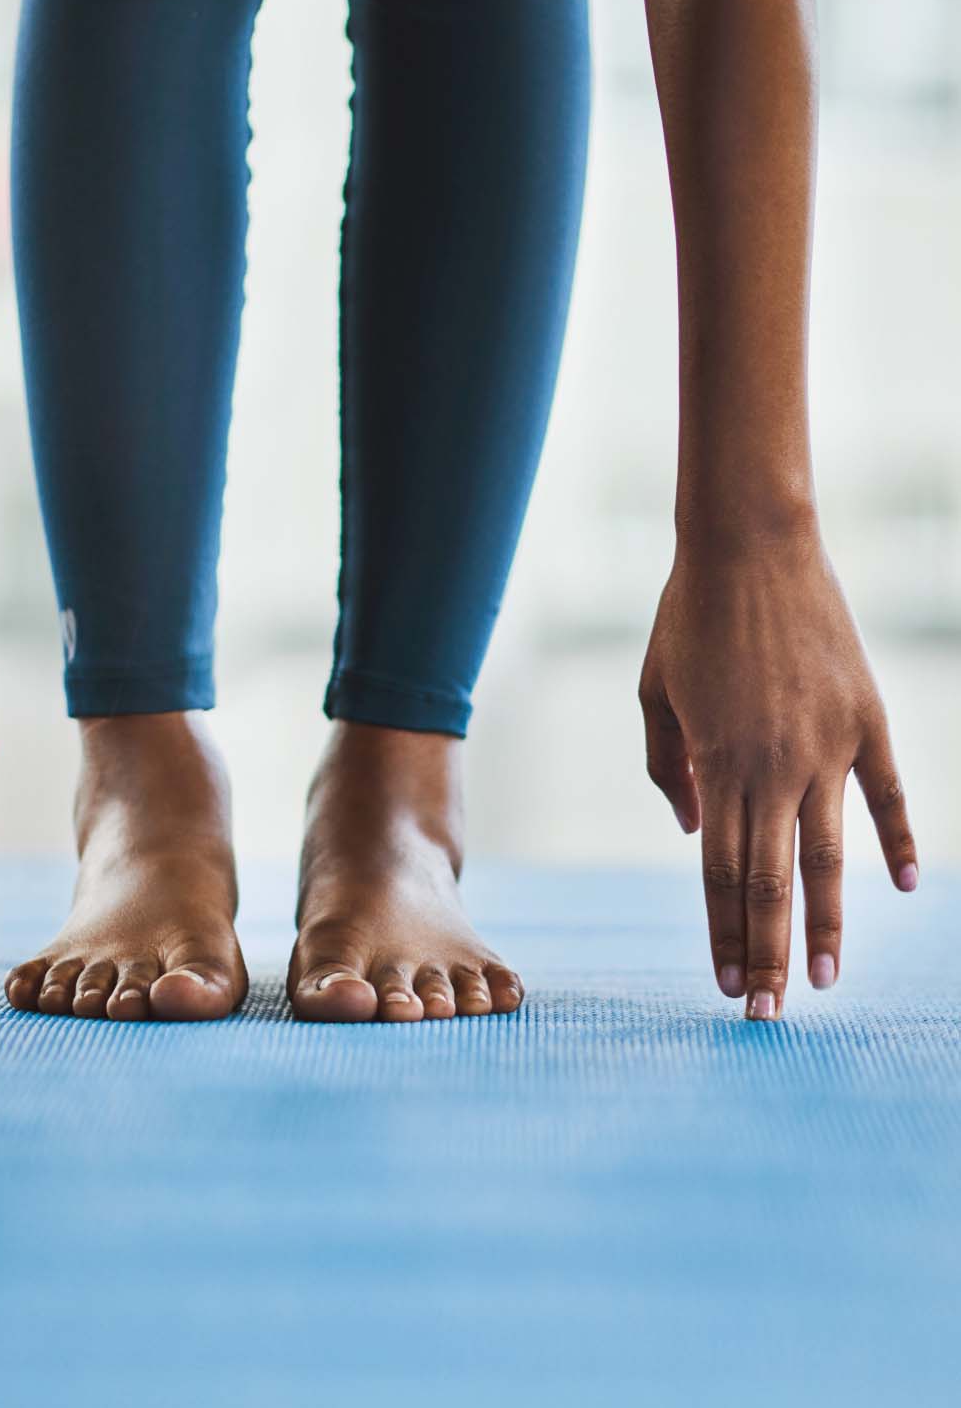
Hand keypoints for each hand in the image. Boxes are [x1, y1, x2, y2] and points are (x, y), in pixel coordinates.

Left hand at [639, 528, 916, 1018]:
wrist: (750, 543)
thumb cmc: (688, 619)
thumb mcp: (654, 695)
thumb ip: (668, 769)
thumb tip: (688, 830)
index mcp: (717, 764)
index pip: (718, 873)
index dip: (722, 934)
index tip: (725, 984)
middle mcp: (775, 767)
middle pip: (769, 882)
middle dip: (766, 953)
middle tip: (767, 1012)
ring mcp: (828, 746)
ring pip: (829, 856)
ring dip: (826, 924)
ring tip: (825, 980)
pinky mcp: (869, 719)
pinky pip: (889, 796)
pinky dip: (897, 843)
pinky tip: (902, 891)